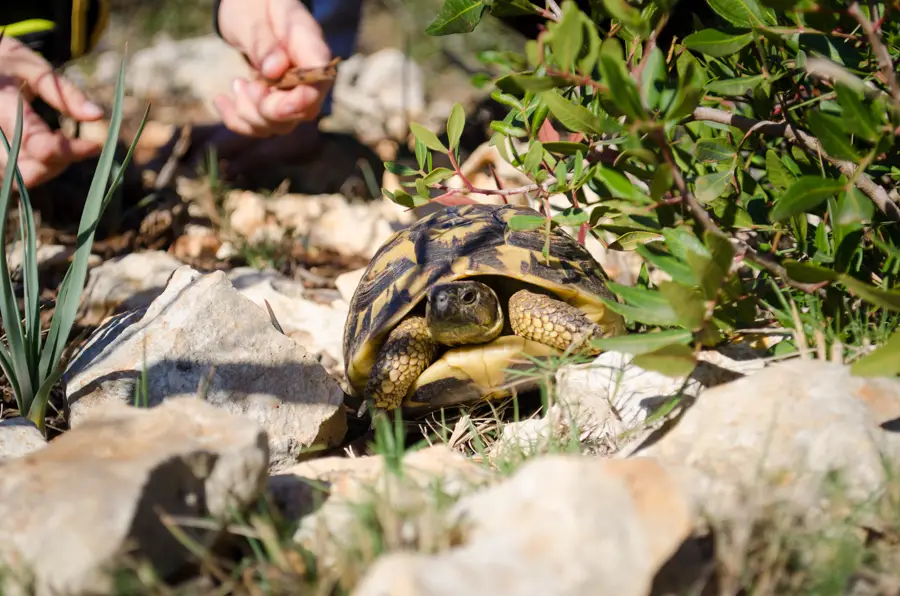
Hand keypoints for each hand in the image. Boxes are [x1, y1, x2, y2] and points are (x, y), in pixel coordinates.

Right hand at [0, 35, 104, 188]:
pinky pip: (15, 177)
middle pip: (30, 172)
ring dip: (49, 166)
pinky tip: (44, 144)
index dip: (73, 151)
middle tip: (76, 142)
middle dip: (60, 163)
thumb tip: (98, 115)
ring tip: (57, 137)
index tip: (97, 144)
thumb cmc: (9, 63)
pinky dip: (36, 167)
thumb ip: (66, 93)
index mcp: (0, 106)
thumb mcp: (36, 68)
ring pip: (23, 178)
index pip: (40, 146)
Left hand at [214, 0, 332, 136]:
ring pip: (279, 125)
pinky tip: (221, 100)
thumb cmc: (254, 5)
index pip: (318, 84)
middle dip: (266, 110)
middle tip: (243, 84)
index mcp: (310, 49)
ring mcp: (293, 93)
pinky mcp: (275, 104)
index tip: (266, 99)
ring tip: (236, 83)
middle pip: (301, 113)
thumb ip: (264, 42)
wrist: (249, 8)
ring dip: (249, 114)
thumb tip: (275, 70)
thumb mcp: (254, 16)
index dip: (298, 102)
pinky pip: (260, 127)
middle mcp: (308, 77)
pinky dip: (236, 120)